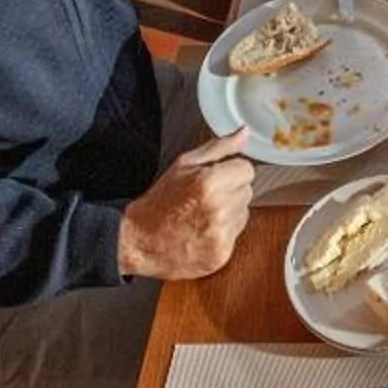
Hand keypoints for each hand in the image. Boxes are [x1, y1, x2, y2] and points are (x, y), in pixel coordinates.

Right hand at [118, 130, 253, 280]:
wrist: (140, 241)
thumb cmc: (160, 202)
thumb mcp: (183, 164)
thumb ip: (218, 147)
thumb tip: (244, 133)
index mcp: (209, 183)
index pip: (247, 169)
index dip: (230, 171)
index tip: (215, 178)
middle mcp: (218, 209)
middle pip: (247, 191)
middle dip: (230, 191)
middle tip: (205, 197)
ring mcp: (220, 235)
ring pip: (244, 213)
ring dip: (229, 212)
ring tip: (203, 214)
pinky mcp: (221, 254)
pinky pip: (237, 235)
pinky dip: (224, 232)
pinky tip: (203, 230)